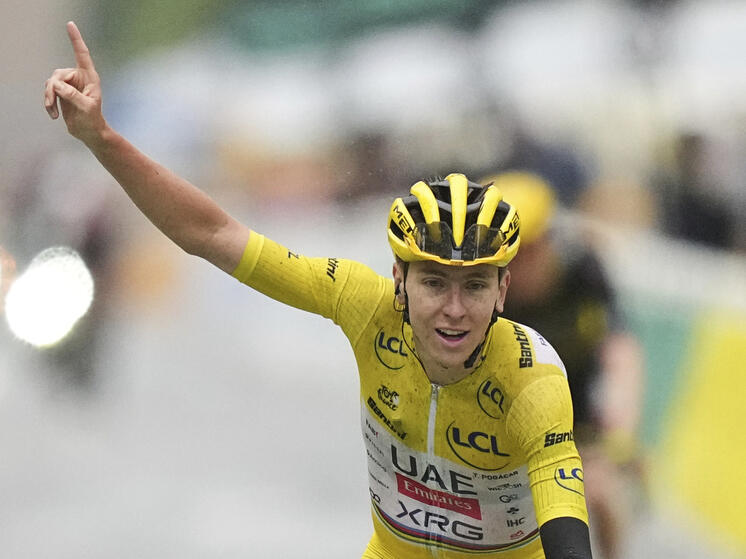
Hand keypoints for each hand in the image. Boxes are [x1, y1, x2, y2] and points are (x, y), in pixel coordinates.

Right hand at [44, 21, 105, 143]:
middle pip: (58, 74)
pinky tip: (52, 114)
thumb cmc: (93, 120)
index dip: (76, 39)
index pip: (82, 55)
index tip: (70, 25)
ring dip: (49, 98)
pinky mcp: (61, 92)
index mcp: (90, 77)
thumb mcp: (85, 108)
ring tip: (53, 112)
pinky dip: (48, 102)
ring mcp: (69, 84)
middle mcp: (79, 78)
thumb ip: (72, 95)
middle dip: (53, 89)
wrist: (88, 132)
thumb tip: (57, 85)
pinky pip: (49, 91)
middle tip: (51, 103)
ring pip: (51, 83)